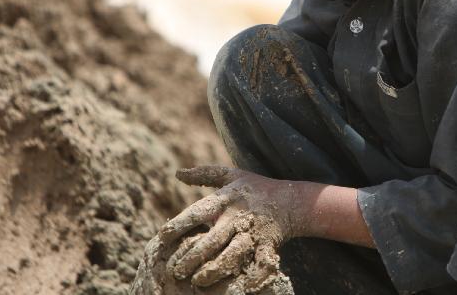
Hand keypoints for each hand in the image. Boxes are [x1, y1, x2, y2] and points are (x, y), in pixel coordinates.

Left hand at [129, 165, 295, 294]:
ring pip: (232, 254)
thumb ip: (204, 174)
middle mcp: (237, 217)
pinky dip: (255, 276)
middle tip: (176, 271)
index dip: (179, 223)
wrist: (293, 200)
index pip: (198, 211)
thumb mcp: (232, 175)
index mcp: (226, 199)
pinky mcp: (268, 244)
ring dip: (215, 269)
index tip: (163, 236)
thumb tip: (177, 173)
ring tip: (199, 280)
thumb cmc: (256, 188)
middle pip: (212, 239)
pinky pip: (262, 263)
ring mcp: (253, 232)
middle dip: (193, 256)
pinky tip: (243, 287)